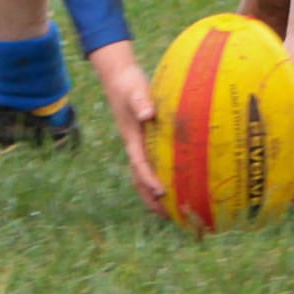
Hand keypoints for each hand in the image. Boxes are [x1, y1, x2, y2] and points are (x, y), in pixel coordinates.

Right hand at [89, 41, 165, 216]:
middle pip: (139, 178)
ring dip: (153, 192)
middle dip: (150, 198)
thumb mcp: (135, 91)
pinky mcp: (143, 138)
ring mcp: (137, 143)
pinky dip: (158, 175)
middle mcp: (134, 145)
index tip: (161, 192)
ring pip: (143, 174)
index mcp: (132, 138)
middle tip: (166, 216)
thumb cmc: (129, 84)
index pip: (140, 165)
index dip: (150, 179)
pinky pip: (150, 162)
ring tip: (169, 210)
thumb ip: (141, 102)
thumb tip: (148, 114)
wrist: (120, 78)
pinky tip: (173, 180)